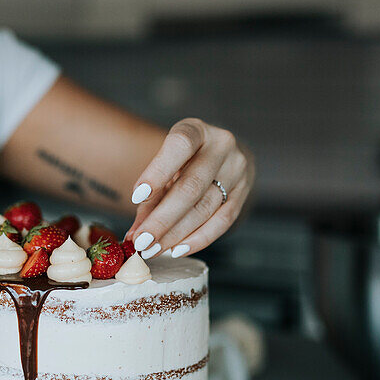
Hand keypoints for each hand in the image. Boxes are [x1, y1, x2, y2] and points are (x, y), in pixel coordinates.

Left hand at [125, 118, 253, 258]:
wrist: (220, 155)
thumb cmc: (184, 159)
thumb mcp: (166, 163)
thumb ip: (150, 195)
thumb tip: (134, 235)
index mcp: (197, 130)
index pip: (179, 146)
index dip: (157, 172)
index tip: (136, 197)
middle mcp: (222, 146)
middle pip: (191, 187)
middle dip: (162, 219)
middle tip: (141, 241)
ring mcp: (237, 170)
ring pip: (204, 208)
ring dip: (175, 234)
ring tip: (152, 249)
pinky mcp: (245, 193)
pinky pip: (223, 222)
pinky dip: (198, 239)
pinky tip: (177, 250)